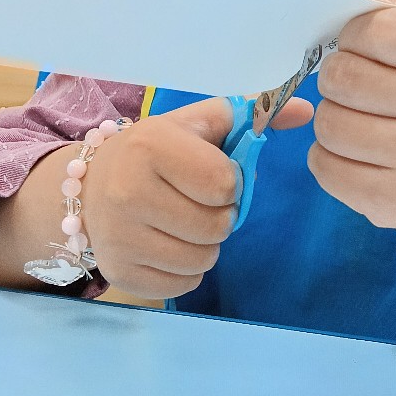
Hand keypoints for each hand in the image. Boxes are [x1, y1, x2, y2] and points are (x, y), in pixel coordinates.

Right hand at [82, 95, 311, 298]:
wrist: (89, 184)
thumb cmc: (156, 151)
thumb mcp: (199, 124)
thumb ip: (252, 115)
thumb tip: (306, 109)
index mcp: (152, 146)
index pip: (224, 183)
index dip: (229, 184)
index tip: (210, 176)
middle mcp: (128, 192)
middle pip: (217, 227)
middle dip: (219, 216)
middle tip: (196, 202)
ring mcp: (120, 237)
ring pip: (203, 261)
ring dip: (205, 245)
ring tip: (182, 223)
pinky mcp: (119, 272)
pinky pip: (183, 285)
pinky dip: (185, 271)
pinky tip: (166, 244)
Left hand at [309, 0, 395, 237]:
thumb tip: (350, 9)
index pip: (378, 29)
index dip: (354, 35)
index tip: (362, 47)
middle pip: (344, 77)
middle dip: (337, 77)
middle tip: (353, 86)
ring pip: (329, 124)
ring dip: (331, 118)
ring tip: (354, 119)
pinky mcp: (395, 201)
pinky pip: (324, 167)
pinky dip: (327, 157)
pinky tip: (353, 153)